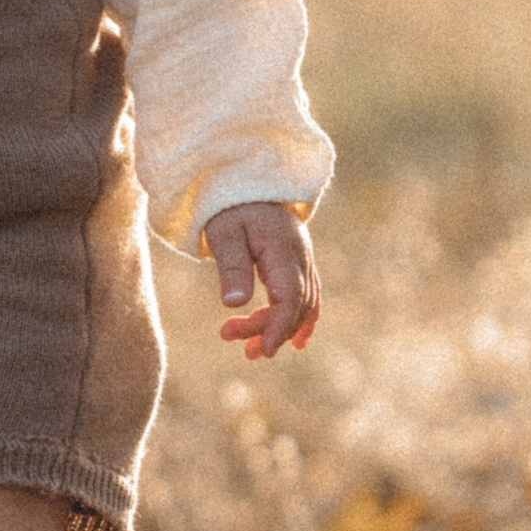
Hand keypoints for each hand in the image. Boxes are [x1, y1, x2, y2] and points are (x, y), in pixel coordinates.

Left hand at [206, 201, 319, 359]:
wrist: (245, 179)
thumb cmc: (229, 204)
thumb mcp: (223, 232)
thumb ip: (232, 266)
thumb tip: (234, 304)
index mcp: (282, 248)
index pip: (289, 297)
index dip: (279, 326)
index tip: (264, 349)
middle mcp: (300, 256)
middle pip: (294, 305)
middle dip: (266, 328)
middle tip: (226, 335)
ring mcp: (303, 258)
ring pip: (302, 303)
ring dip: (280, 328)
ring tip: (251, 351)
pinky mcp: (297, 261)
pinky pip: (307, 295)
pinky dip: (302, 319)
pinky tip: (296, 341)